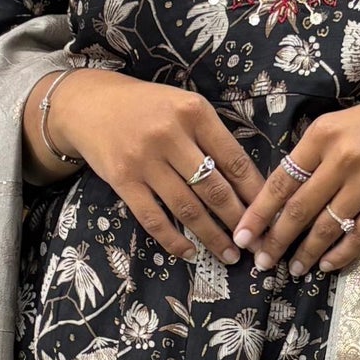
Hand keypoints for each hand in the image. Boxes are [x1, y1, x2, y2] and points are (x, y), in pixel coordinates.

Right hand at [31, 69, 261, 264]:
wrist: (90, 105)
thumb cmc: (147, 107)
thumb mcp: (184, 107)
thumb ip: (211, 138)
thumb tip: (247, 185)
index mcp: (194, 112)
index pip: (234, 160)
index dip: (254, 193)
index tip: (269, 215)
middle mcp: (169, 134)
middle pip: (214, 188)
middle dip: (238, 220)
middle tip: (254, 242)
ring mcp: (144, 159)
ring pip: (187, 207)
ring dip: (211, 236)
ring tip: (229, 254)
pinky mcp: (122, 180)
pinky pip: (153, 218)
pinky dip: (173, 240)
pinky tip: (189, 253)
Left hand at [234, 82, 359, 276]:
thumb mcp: (344, 122)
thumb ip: (315, 151)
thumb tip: (284, 190)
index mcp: (323, 134)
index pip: (281, 180)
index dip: (258, 212)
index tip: (242, 235)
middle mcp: (342, 157)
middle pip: (298, 209)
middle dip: (275, 241)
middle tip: (261, 262)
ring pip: (326, 227)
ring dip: (306, 253)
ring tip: (293, 269)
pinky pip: (359, 235)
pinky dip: (340, 254)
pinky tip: (328, 265)